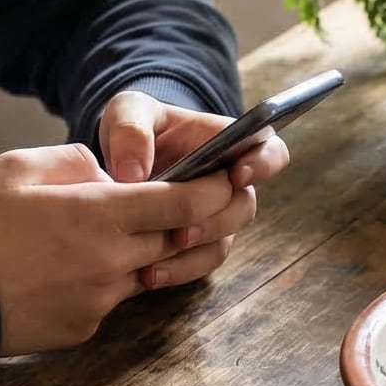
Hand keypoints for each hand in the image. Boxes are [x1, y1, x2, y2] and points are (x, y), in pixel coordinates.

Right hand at [0, 142, 238, 355]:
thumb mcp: (20, 166)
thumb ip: (77, 161)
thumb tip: (107, 174)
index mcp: (101, 214)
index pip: (185, 203)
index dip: (214, 190)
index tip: (226, 179)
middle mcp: (112, 261)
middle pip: (174, 240)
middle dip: (182, 223)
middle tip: (175, 206)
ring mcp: (100, 299)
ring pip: (142, 272)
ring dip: (133, 254)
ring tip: (89, 237)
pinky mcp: (83, 328)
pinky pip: (109, 299)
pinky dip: (99, 282)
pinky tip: (60, 271)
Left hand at [96, 90, 293, 291]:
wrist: (117, 163)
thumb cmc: (133, 128)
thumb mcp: (127, 111)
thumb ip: (130, 129)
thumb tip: (133, 174)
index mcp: (224, 141)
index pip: (268, 150)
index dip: (263, 164)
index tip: (236, 176)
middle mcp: (226, 182)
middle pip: (244, 206)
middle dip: (217, 221)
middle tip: (182, 230)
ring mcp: (212, 215)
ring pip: (223, 240)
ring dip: (195, 252)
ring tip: (156, 259)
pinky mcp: (194, 242)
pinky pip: (199, 262)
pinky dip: (177, 270)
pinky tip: (149, 273)